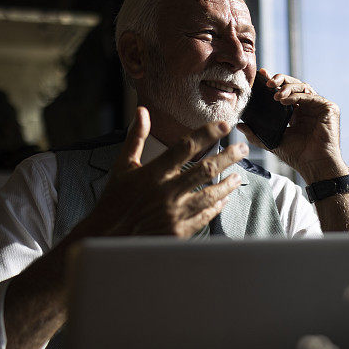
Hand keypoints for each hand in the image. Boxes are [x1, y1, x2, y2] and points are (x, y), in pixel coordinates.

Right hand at [91, 107, 248, 237]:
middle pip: (205, 169)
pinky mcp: (177, 231)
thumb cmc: (114, 200)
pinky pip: (204, 217)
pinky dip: (216, 206)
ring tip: (238, 175)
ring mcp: (174, 213)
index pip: (185, 147)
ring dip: (227, 184)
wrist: (106, 237)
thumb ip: (136, 138)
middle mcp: (166, 191)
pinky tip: (224, 199)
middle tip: (242, 148)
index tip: (224, 125)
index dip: (207, 133)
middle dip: (228, 157)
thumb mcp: (122, 166)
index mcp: (153, 173)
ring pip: (210, 194)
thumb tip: (142, 111)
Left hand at [236, 69, 347, 183]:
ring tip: (275, 95)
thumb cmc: (297, 156)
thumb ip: (256, 134)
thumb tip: (239, 125)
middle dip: (280, 80)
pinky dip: (297, 95)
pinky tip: (284, 99)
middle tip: (268, 82)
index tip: (261, 75)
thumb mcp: (272, 142)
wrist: (314, 165)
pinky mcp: (329, 108)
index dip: (274, 82)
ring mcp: (319, 107)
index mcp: (297, 113)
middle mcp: (308, 107)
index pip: (285, 92)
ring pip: (303, 87)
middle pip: (294, 85)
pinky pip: (311, 96)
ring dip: (287, 87)